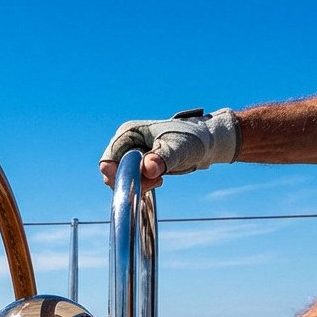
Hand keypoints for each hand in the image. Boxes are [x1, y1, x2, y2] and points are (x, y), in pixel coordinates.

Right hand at [99, 108, 240, 188]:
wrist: (207, 142)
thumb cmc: (194, 139)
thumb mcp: (179, 149)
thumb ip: (163, 158)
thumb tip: (148, 168)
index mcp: (129, 132)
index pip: (108, 159)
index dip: (117, 174)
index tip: (137, 181)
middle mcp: (126, 142)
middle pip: (113, 170)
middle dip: (130, 180)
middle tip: (155, 181)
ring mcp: (131, 153)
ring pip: (121, 177)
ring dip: (138, 184)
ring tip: (160, 180)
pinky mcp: (138, 163)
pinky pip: (131, 179)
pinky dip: (143, 184)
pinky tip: (159, 179)